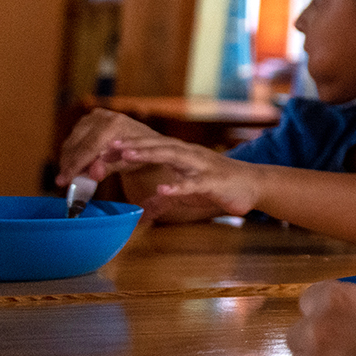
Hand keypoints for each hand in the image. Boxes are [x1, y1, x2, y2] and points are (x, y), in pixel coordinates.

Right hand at [57, 108, 154, 184]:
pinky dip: (71, 153)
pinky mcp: (88, 119)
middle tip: (62, 181)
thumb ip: (109, 168)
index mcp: (114, 125)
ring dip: (67, 160)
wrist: (145, 141)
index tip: (63, 181)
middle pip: (77, 144)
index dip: (75, 166)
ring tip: (67, 176)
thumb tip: (92, 173)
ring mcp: (93, 116)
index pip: (88, 148)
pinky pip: (73, 138)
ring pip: (72, 141)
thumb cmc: (139, 154)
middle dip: (69, 164)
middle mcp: (102, 117)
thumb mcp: (128, 164)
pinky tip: (71, 166)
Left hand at [95, 137, 263, 219]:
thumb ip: (165, 198)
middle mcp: (189, 154)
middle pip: (156, 145)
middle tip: (105, 147)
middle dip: (131, 145)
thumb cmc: (219, 185)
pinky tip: (162, 190)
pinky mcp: (214, 181)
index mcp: (181, 154)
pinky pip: (193, 183)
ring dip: (148, 154)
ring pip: (172, 156)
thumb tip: (144, 209)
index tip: (102, 149)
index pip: (150, 146)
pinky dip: (178, 186)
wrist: (254, 185)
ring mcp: (202, 166)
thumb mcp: (188, 190)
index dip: (127, 146)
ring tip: (126, 154)